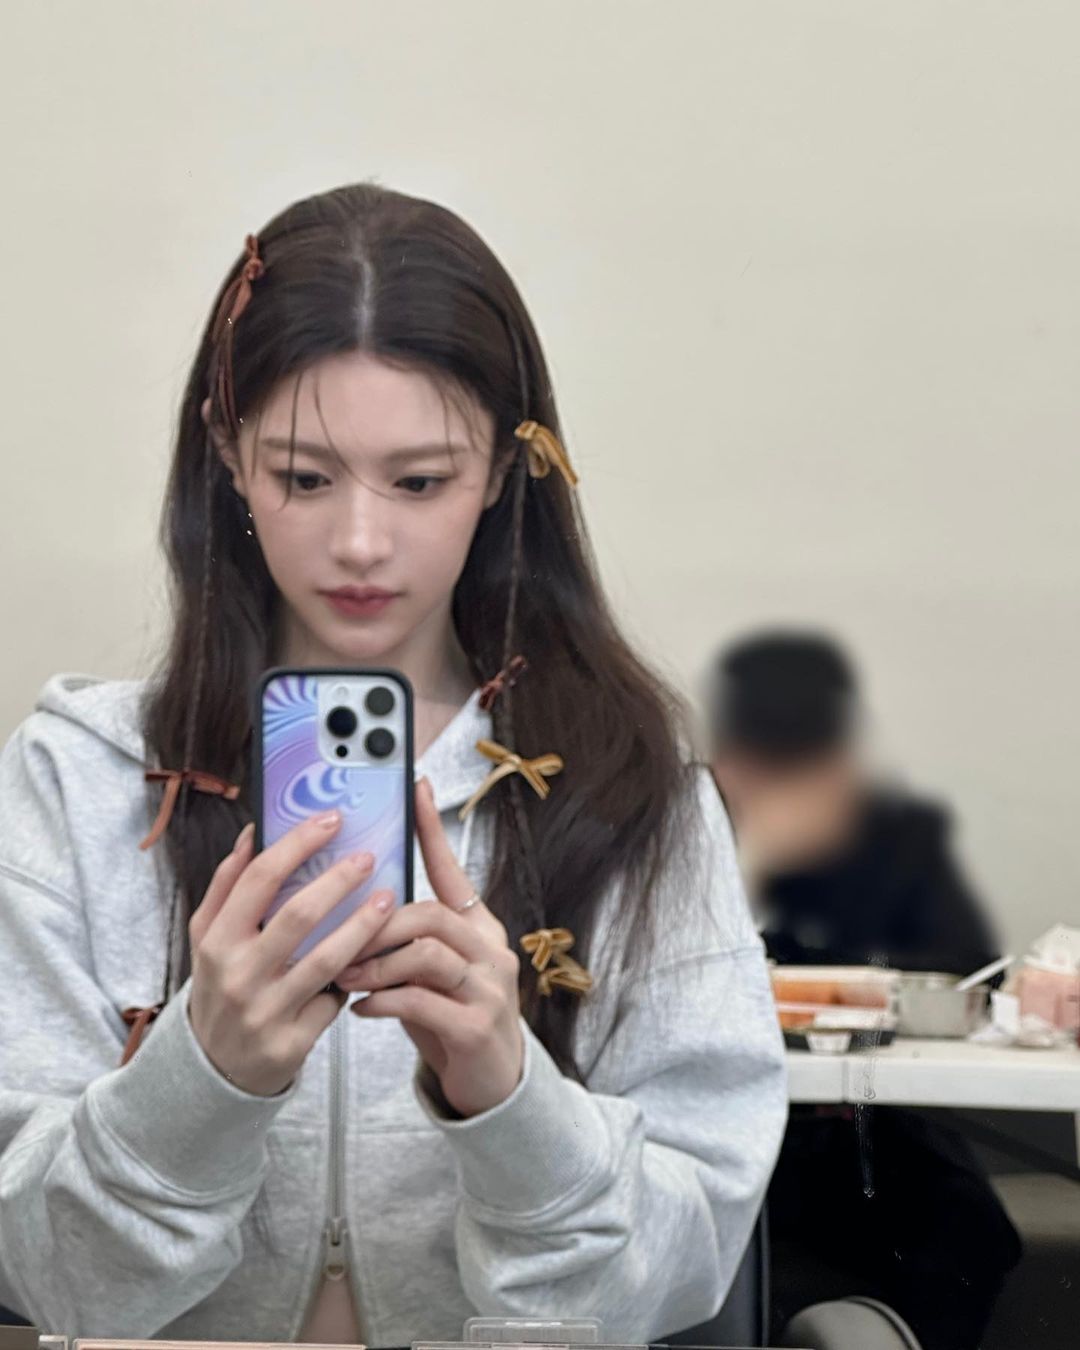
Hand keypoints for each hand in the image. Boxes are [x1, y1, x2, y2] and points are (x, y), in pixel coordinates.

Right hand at [188, 811, 395, 1095]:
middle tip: (369, 857)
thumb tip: (255, 833)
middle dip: (339, 881)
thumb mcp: (209, 938)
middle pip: (298, 916)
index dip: (298, 844)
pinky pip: (333, 1002)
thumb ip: (227, 885)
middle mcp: (237, 975)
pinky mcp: (291, 1043)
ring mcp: (264, 1011)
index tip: (331, 819)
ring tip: (388, 899)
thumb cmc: (221, 986)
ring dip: (363, 926)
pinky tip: (373, 960)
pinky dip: (352, 979)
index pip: (259, 879)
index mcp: (216, 940)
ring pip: (327, 961)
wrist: (213, 1068)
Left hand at [336, 779, 523, 1117]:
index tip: (414, 787)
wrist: (492, 1082)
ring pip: (426, 954)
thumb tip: (352, 907)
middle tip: (338, 936)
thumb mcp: (429, 972)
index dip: (431, 830)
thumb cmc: (449, 1016)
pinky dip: (383, 1000)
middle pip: (430, 913)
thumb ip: (404, 941)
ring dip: (375, 962)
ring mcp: (488, 988)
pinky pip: (422, 1001)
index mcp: (477, 928)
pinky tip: (360, 1007)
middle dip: (376, 923)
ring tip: (343, 974)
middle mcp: (490, 949)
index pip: (452, 870)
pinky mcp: (477, 1027)